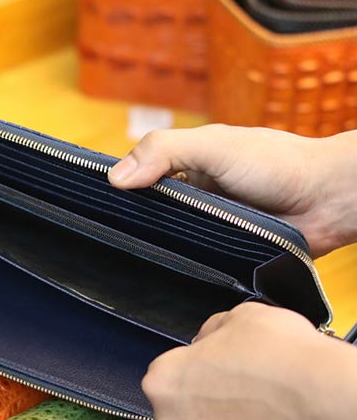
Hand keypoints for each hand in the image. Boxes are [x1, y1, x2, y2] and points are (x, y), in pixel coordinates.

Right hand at [108, 125, 356, 256]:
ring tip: (126, 261)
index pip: (139, 176)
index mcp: (185, 164)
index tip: (93, 205)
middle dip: (131, 222)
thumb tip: (116, 176)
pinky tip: (161, 273)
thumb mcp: (214, 146)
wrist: (327, 200)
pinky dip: (178, 264)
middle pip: (148, 210)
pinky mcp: (220, 251)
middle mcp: (192, 194)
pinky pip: (190, 260)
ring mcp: (205, 224)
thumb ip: (166, 150)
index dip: (118, 188)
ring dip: (154, 245)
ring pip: (166, 237)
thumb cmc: (276, 163)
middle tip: (105, 240)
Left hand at [142, 303, 356, 419]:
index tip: (213, 373)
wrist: (321, 396)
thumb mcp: (235, 318)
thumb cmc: (280, 355)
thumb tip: (205, 344)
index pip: (166, 376)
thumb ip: (207, 334)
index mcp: (163, 379)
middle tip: (234, 399)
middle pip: (175, 415)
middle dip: (198, 408)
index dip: (192, 371)